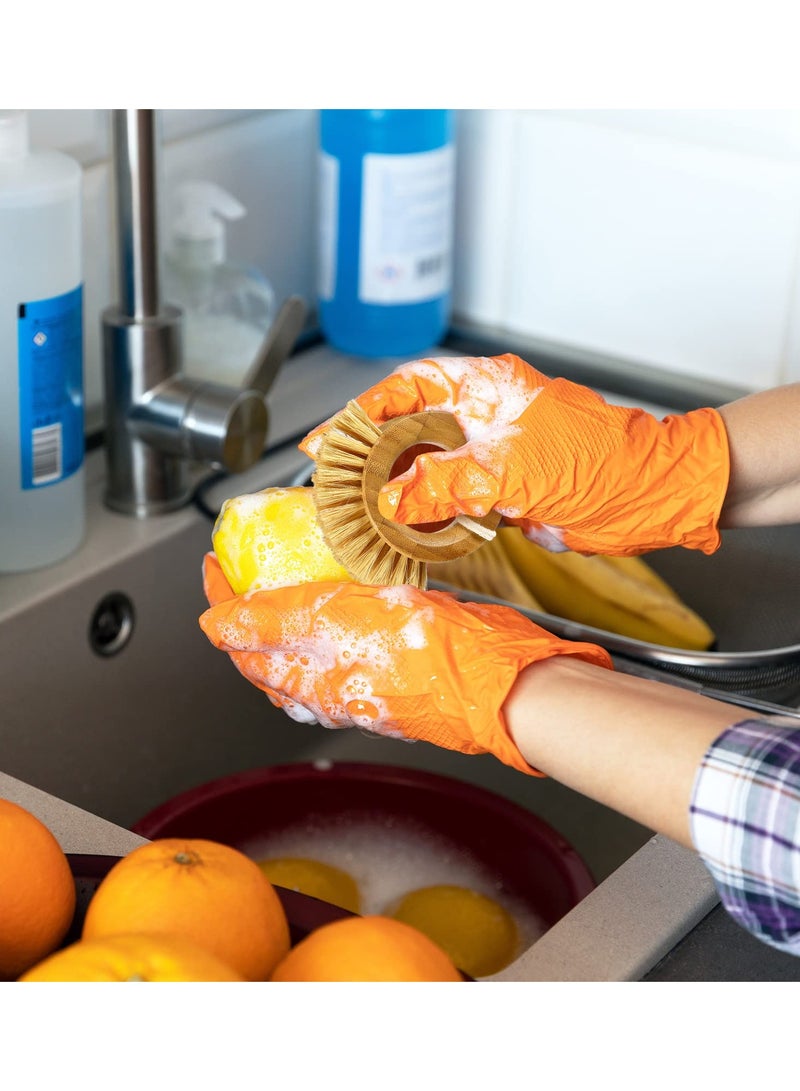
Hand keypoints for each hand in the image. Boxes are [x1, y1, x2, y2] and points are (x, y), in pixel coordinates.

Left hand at [199, 552, 611, 774]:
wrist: (498, 683)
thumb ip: (271, 626)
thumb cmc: (425, 659)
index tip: (214, 561)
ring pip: (307, 643)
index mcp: (304, 683)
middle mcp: (327, 686)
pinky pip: (347, 636)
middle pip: (268, 645)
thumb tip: (213, 628)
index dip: (220, 600)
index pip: (239, 642)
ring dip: (288, 604)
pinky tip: (343, 585)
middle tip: (246, 557)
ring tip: (288, 565)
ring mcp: (360, 678)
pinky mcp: (393, 665)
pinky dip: (331, 608)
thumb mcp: (334, 626)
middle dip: (248, 602)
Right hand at [302, 354, 729, 555]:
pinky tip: (399, 533)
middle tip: (332, 485)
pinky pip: (448, 502)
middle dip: (369, 458)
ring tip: (354, 514)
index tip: (328, 441)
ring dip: (393, 493)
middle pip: (407, 430)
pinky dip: (423, 519)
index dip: (361, 415)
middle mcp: (481, 416)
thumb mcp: (515, 467)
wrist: (653, 496)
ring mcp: (489, 454)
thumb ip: (448, 482)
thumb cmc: (604, 460)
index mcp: (485, 387)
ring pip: (425, 470)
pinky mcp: (499, 492)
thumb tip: (391, 500)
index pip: (406, 389)